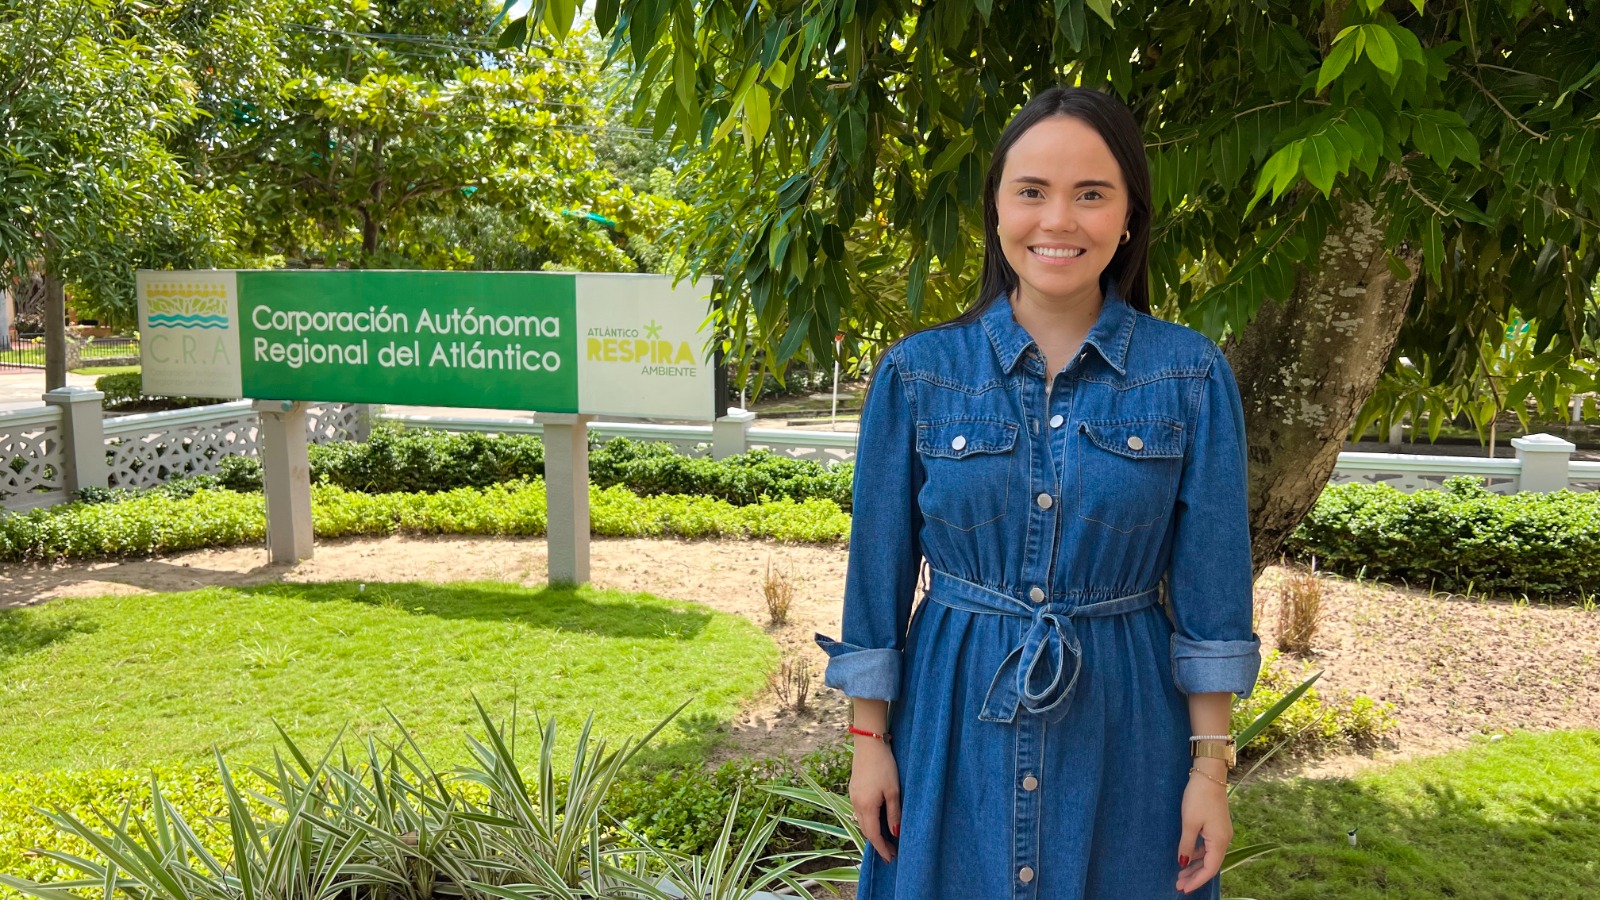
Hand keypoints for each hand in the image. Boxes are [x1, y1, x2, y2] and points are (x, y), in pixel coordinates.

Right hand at [848, 736, 900, 863]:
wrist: (869, 744)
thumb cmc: (884, 766)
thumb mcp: (893, 791)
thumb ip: (894, 814)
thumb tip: (895, 834)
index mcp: (866, 806)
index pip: (873, 835)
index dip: (882, 848)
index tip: (890, 858)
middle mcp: (856, 804)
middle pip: (865, 830)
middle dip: (877, 843)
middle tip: (891, 852)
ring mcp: (853, 796)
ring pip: (861, 821)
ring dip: (872, 832)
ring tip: (886, 839)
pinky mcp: (854, 789)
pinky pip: (860, 811)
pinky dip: (868, 821)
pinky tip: (877, 819)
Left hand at [1176, 762, 1231, 893]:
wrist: (1209, 775)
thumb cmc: (1199, 798)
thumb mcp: (1189, 823)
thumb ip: (1186, 844)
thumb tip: (1183, 863)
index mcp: (1220, 841)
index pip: (1209, 869)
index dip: (1196, 881)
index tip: (1182, 888)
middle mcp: (1224, 839)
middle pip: (1210, 865)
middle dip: (1194, 876)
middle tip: (1178, 884)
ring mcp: (1222, 833)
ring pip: (1209, 856)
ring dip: (1195, 865)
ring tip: (1180, 874)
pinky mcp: (1217, 826)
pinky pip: (1208, 846)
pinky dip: (1198, 854)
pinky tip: (1187, 856)